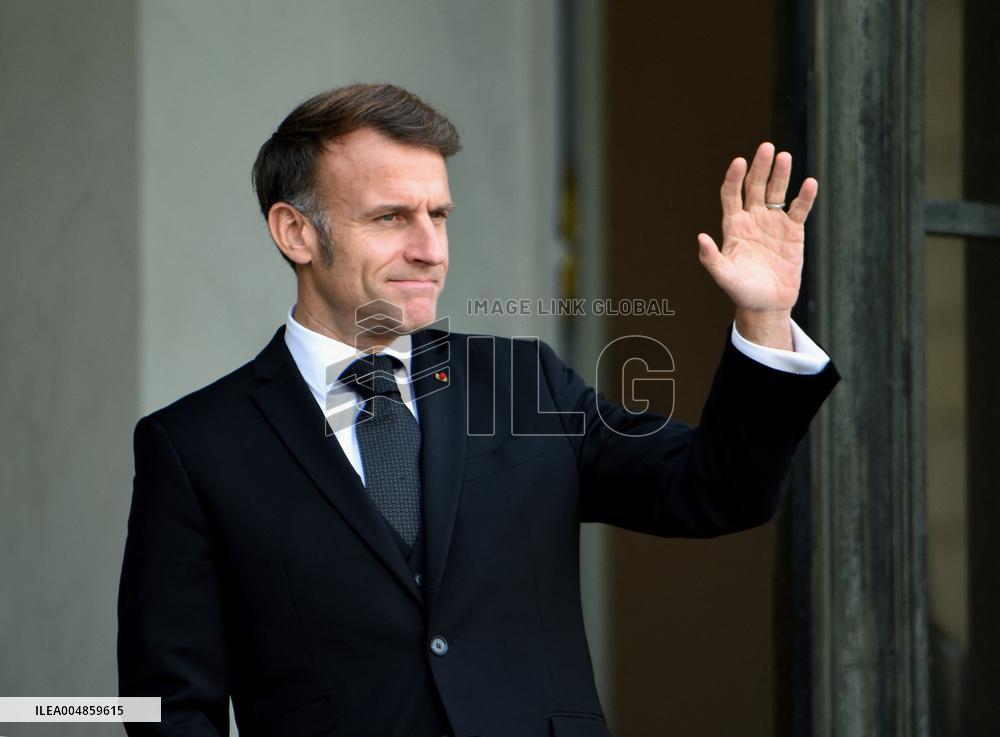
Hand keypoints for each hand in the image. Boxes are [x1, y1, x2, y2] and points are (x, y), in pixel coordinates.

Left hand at [697, 142, 816, 349]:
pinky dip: (804, 197)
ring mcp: (773, 223)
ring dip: (781, 174)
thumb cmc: (741, 291)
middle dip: (760, 167)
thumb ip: (711, 258)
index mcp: (734, 226)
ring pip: (777, 192)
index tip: (738, 162)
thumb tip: (700, 238)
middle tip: (766, 148)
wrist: (766, 304)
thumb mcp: (724, 276)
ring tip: (785, 156)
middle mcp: (753, 219)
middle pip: (756, 186)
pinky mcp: (793, 231)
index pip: (732, 194)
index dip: (734, 178)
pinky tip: (809, 184)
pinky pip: (799, 210)